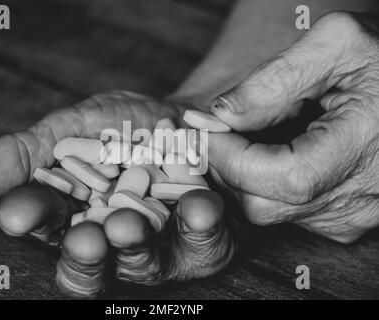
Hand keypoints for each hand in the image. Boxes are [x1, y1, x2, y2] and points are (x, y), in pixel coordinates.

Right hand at [0, 91, 234, 297]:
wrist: (182, 120)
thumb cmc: (119, 129)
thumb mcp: (67, 132)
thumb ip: (21, 158)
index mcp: (74, 218)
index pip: (47, 227)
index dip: (33, 221)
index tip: (18, 213)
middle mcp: (113, 242)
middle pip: (94, 264)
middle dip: (87, 254)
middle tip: (84, 238)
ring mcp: (161, 245)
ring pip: (145, 263)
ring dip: (137, 247)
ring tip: (130, 226)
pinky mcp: (203, 242)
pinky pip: (205, 244)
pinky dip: (200, 228)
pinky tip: (199, 207)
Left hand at [206, 12, 378, 242]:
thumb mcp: (337, 44)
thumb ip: (274, 78)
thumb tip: (220, 114)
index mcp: (365, 149)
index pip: (277, 176)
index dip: (228, 155)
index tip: (202, 129)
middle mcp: (362, 197)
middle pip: (264, 205)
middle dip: (228, 167)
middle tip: (216, 132)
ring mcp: (356, 213)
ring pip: (272, 212)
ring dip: (246, 176)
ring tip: (250, 136)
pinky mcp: (348, 217)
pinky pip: (290, 212)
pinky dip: (267, 185)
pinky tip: (277, 152)